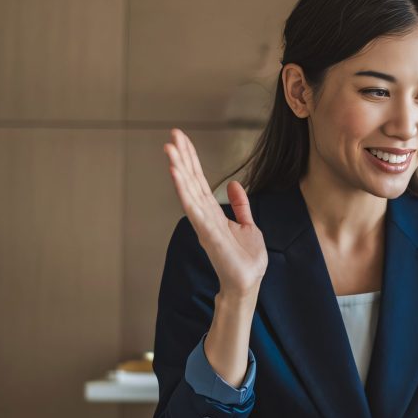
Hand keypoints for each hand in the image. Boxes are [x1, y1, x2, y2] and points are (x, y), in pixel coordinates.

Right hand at [163, 128, 267, 307]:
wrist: (248, 283)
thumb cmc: (245, 259)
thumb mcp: (247, 225)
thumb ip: (240, 205)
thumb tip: (233, 184)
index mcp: (213, 212)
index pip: (200, 180)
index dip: (192, 160)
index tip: (183, 139)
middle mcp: (204, 216)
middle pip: (191, 181)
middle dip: (182, 158)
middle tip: (172, 135)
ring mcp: (203, 224)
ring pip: (188, 191)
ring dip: (178, 169)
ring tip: (169, 149)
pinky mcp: (207, 234)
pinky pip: (193, 209)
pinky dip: (184, 191)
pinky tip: (177, 175)